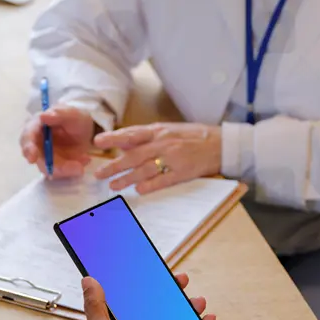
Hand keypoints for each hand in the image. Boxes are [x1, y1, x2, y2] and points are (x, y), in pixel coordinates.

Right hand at [20, 105, 95, 178]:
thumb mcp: (73, 114)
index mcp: (36, 125)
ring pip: (46, 167)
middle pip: (32, 156)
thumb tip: (42, 116)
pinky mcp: (53, 165)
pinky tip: (84, 160)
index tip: (32, 157)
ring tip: (80, 166)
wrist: (86, 131)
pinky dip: (71, 169)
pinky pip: (58, 172)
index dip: (28, 147)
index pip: (28, 136)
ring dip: (63, 169)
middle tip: (56, 170)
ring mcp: (44, 155)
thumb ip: (59, 114)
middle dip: (45, 164)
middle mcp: (36, 142)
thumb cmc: (75, 119)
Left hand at [93, 123, 221, 193]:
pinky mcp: (183, 172)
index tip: (98, 142)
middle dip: (115, 164)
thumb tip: (124, 144)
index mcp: (159, 131)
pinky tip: (139, 190)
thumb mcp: (169, 129)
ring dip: (128, 177)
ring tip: (114, 185)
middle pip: (134, 154)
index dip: (114, 138)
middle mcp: (163, 143)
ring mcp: (173, 158)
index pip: (132, 134)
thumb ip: (147, 136)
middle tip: (100, 173)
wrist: (220, 144)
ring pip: (145, 168)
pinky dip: (151, 185)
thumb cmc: (193, 136)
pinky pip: (164, 179)